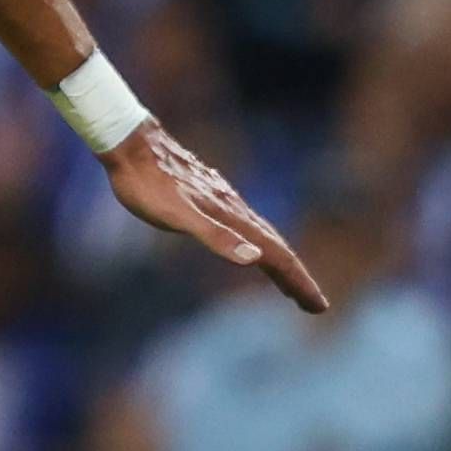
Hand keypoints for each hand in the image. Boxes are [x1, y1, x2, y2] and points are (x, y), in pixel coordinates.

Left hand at [101, 122, 326, 312]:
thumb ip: (216, 237)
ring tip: (287, 284)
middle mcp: (236, 209)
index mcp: (233, 217)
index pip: (277, 255)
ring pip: (261, 236)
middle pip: (275, 248)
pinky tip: (250, 245)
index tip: (319, 306)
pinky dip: (256, 243)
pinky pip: (243, 225)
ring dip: (279, 262)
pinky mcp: (210, 195)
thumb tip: (254, 258)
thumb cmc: (148, 183)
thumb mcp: (177, 216)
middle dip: (296, 278)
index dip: (298, 282)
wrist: (131, 144)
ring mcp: (224, 201)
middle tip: (315, 305)